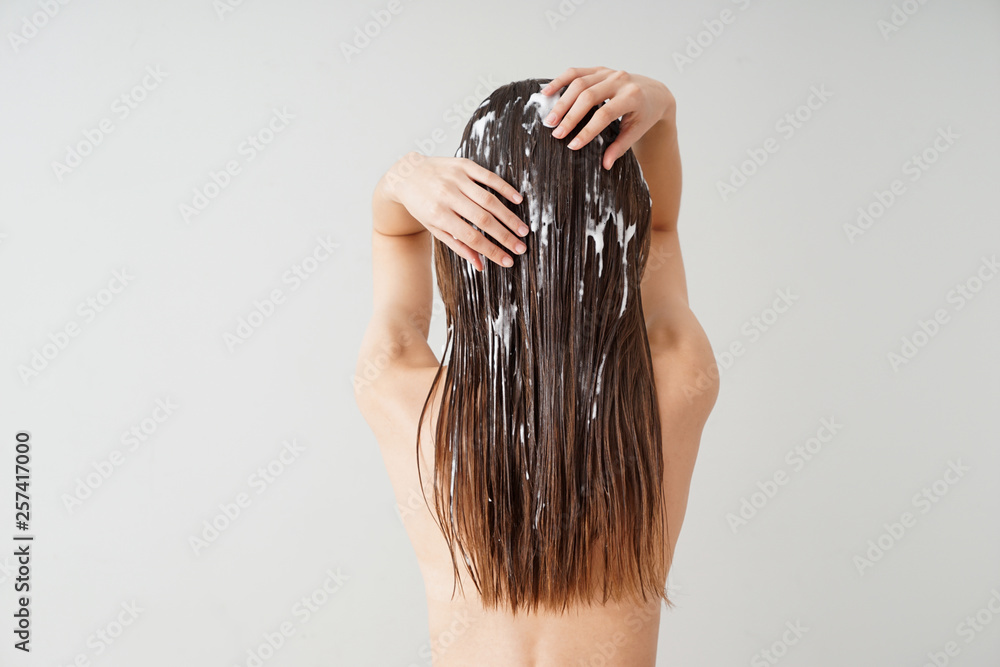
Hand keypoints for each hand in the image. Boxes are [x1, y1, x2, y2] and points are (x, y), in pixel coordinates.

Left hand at [383, 153, 528, 270]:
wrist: (406, 174)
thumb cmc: (422, 205)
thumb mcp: (434, 228)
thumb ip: (458, 246)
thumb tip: (480, 265)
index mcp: (437, 215)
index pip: (471, 237)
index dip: (492, 250)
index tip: (508, 260)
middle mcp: (447, 195)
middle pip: (482, 220)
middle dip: (505, 236)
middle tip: (521, 247)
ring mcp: (455, 178)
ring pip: (488, 200)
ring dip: (509, 217)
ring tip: (523, 230)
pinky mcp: (462, 164)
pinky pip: (488, 176)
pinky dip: (505, 188)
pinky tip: (518, 200)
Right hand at [540, 67, 674, 169]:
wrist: (654, 92)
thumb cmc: (645, 114)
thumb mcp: (636, 131)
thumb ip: (620, 147)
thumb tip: (605, 165)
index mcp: (632, 97)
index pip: (605, 114)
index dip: (587, 131)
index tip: (573, 145)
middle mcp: (620, 80)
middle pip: (588, 96)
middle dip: (570, 116)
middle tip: (556, 133)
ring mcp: (608, 72)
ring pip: (579, 83)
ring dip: (562, 102)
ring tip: (550, 120)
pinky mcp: (599, 69)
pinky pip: (576, 72)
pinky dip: (559, 81)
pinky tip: (547, 93)